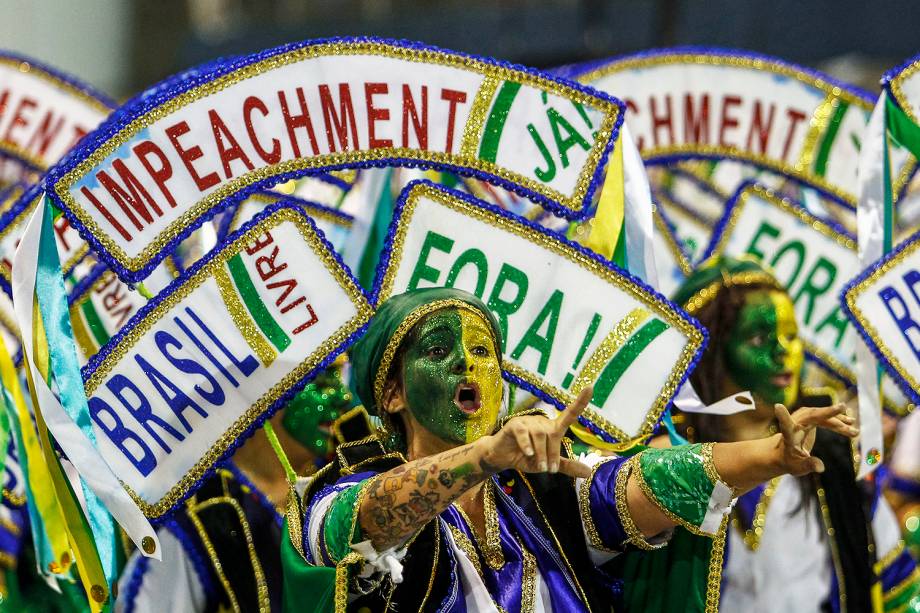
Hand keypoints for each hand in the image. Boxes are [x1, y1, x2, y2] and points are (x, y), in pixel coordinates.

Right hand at [478, 387, 592, 478]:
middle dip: (552, 455)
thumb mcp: (548, 464)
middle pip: (553, 435)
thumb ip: (567, 466)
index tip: (591, 387)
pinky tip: (528, 454)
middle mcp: (542, 422)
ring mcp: (528, 422)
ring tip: (538, 467)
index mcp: (552, 428)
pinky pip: (523, 433)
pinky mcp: (514, 425)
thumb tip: (588, 472)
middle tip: (549, 470)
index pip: (569, 414)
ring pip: (540, 435)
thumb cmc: (526, 457)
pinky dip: (527, 445)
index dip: (580, 402)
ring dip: (541, 454)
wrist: (502, 458)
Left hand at [774, 403, 857, 475]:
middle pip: (810, 415)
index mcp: (788, 436)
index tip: (777, 406)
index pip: (785, 426)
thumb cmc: (789, 461)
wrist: (785, 452)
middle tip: (842, 407)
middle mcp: (794, 424)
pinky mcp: (809, 418)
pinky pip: (825, 417)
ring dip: (838, 421)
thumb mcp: (797, 468)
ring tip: (854, 432)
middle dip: (826, 411)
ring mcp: (802, 418)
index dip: (782, 417)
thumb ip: (809, 465)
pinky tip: (850, 422)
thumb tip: (820, 467)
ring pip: (821, 416)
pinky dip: (837, 420)